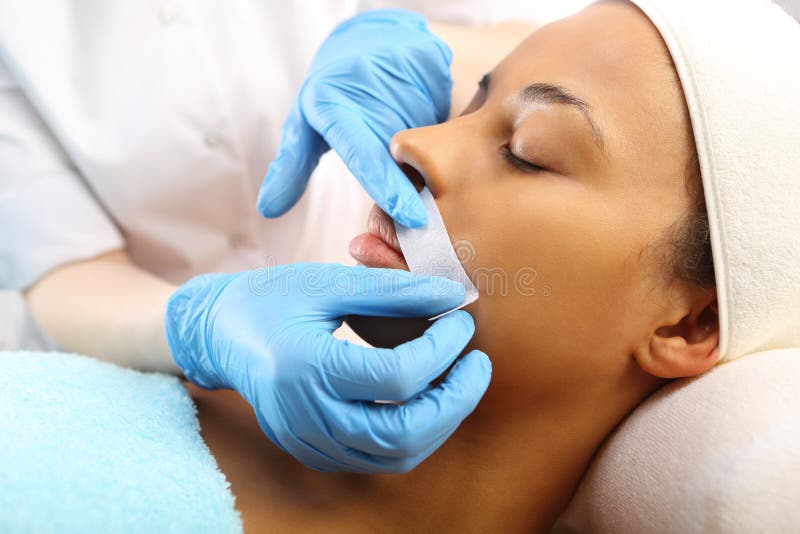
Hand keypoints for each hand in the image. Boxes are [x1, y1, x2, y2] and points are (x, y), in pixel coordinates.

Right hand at [165, 263, 490, 472]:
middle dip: (455, 400)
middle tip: (477, 364)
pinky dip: (412, 435)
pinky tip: (424, 400)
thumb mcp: (327, 282)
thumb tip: (452, 295)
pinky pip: (376, 459)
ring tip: (458, 382)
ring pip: (395, 456)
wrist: (219, 333)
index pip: (398, 377)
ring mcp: (308, 440)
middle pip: (403, 433)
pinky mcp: (313, 449)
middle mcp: (307, 416)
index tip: (460, 322)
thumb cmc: (270, 299)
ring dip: (440, 422)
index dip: (443, 349)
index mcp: (306, 367)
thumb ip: (392, 290)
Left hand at [257, 10, 452, 227]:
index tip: (412, 217)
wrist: (366, 39)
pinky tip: (420, 112)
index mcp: (332, 106)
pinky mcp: (432, 60)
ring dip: (424, 150)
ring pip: (430, 137)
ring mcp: (404, 71)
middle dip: (407, 172)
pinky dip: (438, 125)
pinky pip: (445, 112)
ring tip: (403, 129)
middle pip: (403, 153)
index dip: (388, 187)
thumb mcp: (305, 125)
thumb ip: (290, 167)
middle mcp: (369, 87)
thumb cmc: (332, 93)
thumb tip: (268, 208)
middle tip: (394, 159)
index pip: (365, 155)